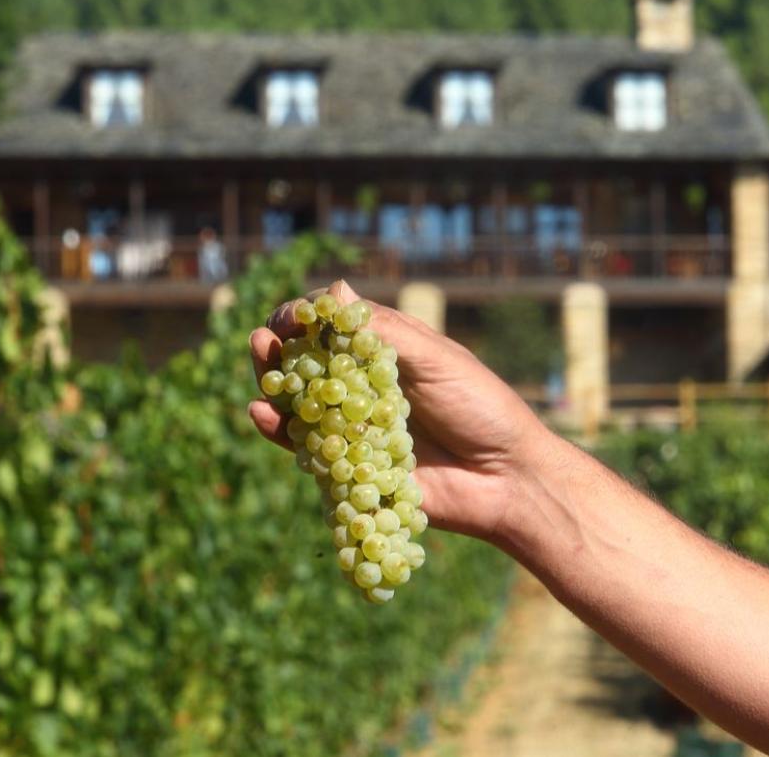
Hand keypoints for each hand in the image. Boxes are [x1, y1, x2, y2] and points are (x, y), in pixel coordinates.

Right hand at [247, 280, 562, 542]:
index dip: (303, 318)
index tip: (287, 319)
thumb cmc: (482, 408)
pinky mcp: (349, 467)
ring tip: (261, 369)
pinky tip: (262, 414)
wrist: (507, 480)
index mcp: (386, 351)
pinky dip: (278, 431)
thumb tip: (334, 290)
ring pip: (298, 403)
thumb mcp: (437, 360)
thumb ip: (385, 332)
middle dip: (278, 348)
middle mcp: (363, 385)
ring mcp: (353, 426)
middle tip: (262, 341)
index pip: (331, 326)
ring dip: (272, 384)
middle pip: (305, 362)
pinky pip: (305, 448)